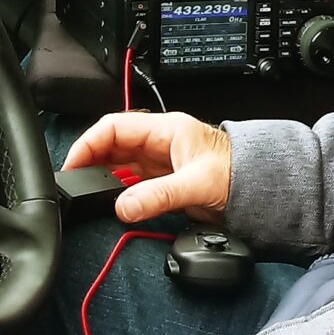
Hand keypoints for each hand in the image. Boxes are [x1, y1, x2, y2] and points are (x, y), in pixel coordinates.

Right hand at [64, 109, 232, 223]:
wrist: (260, 188)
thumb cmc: (239, 173)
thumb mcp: (198, 184)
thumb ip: (160, 196)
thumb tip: (124, 207)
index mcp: (165, 129)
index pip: (113, 127)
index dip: (88, 144)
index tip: (73, 166)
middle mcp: (159, 142)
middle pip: (112, 145)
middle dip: (91, 163)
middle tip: (75, 185)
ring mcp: (160, 161)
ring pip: (119, 165)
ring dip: (104, 179)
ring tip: (89, 196)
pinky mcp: (164, 180)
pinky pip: (131, 182)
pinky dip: (118, 192)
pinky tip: (112, 204)